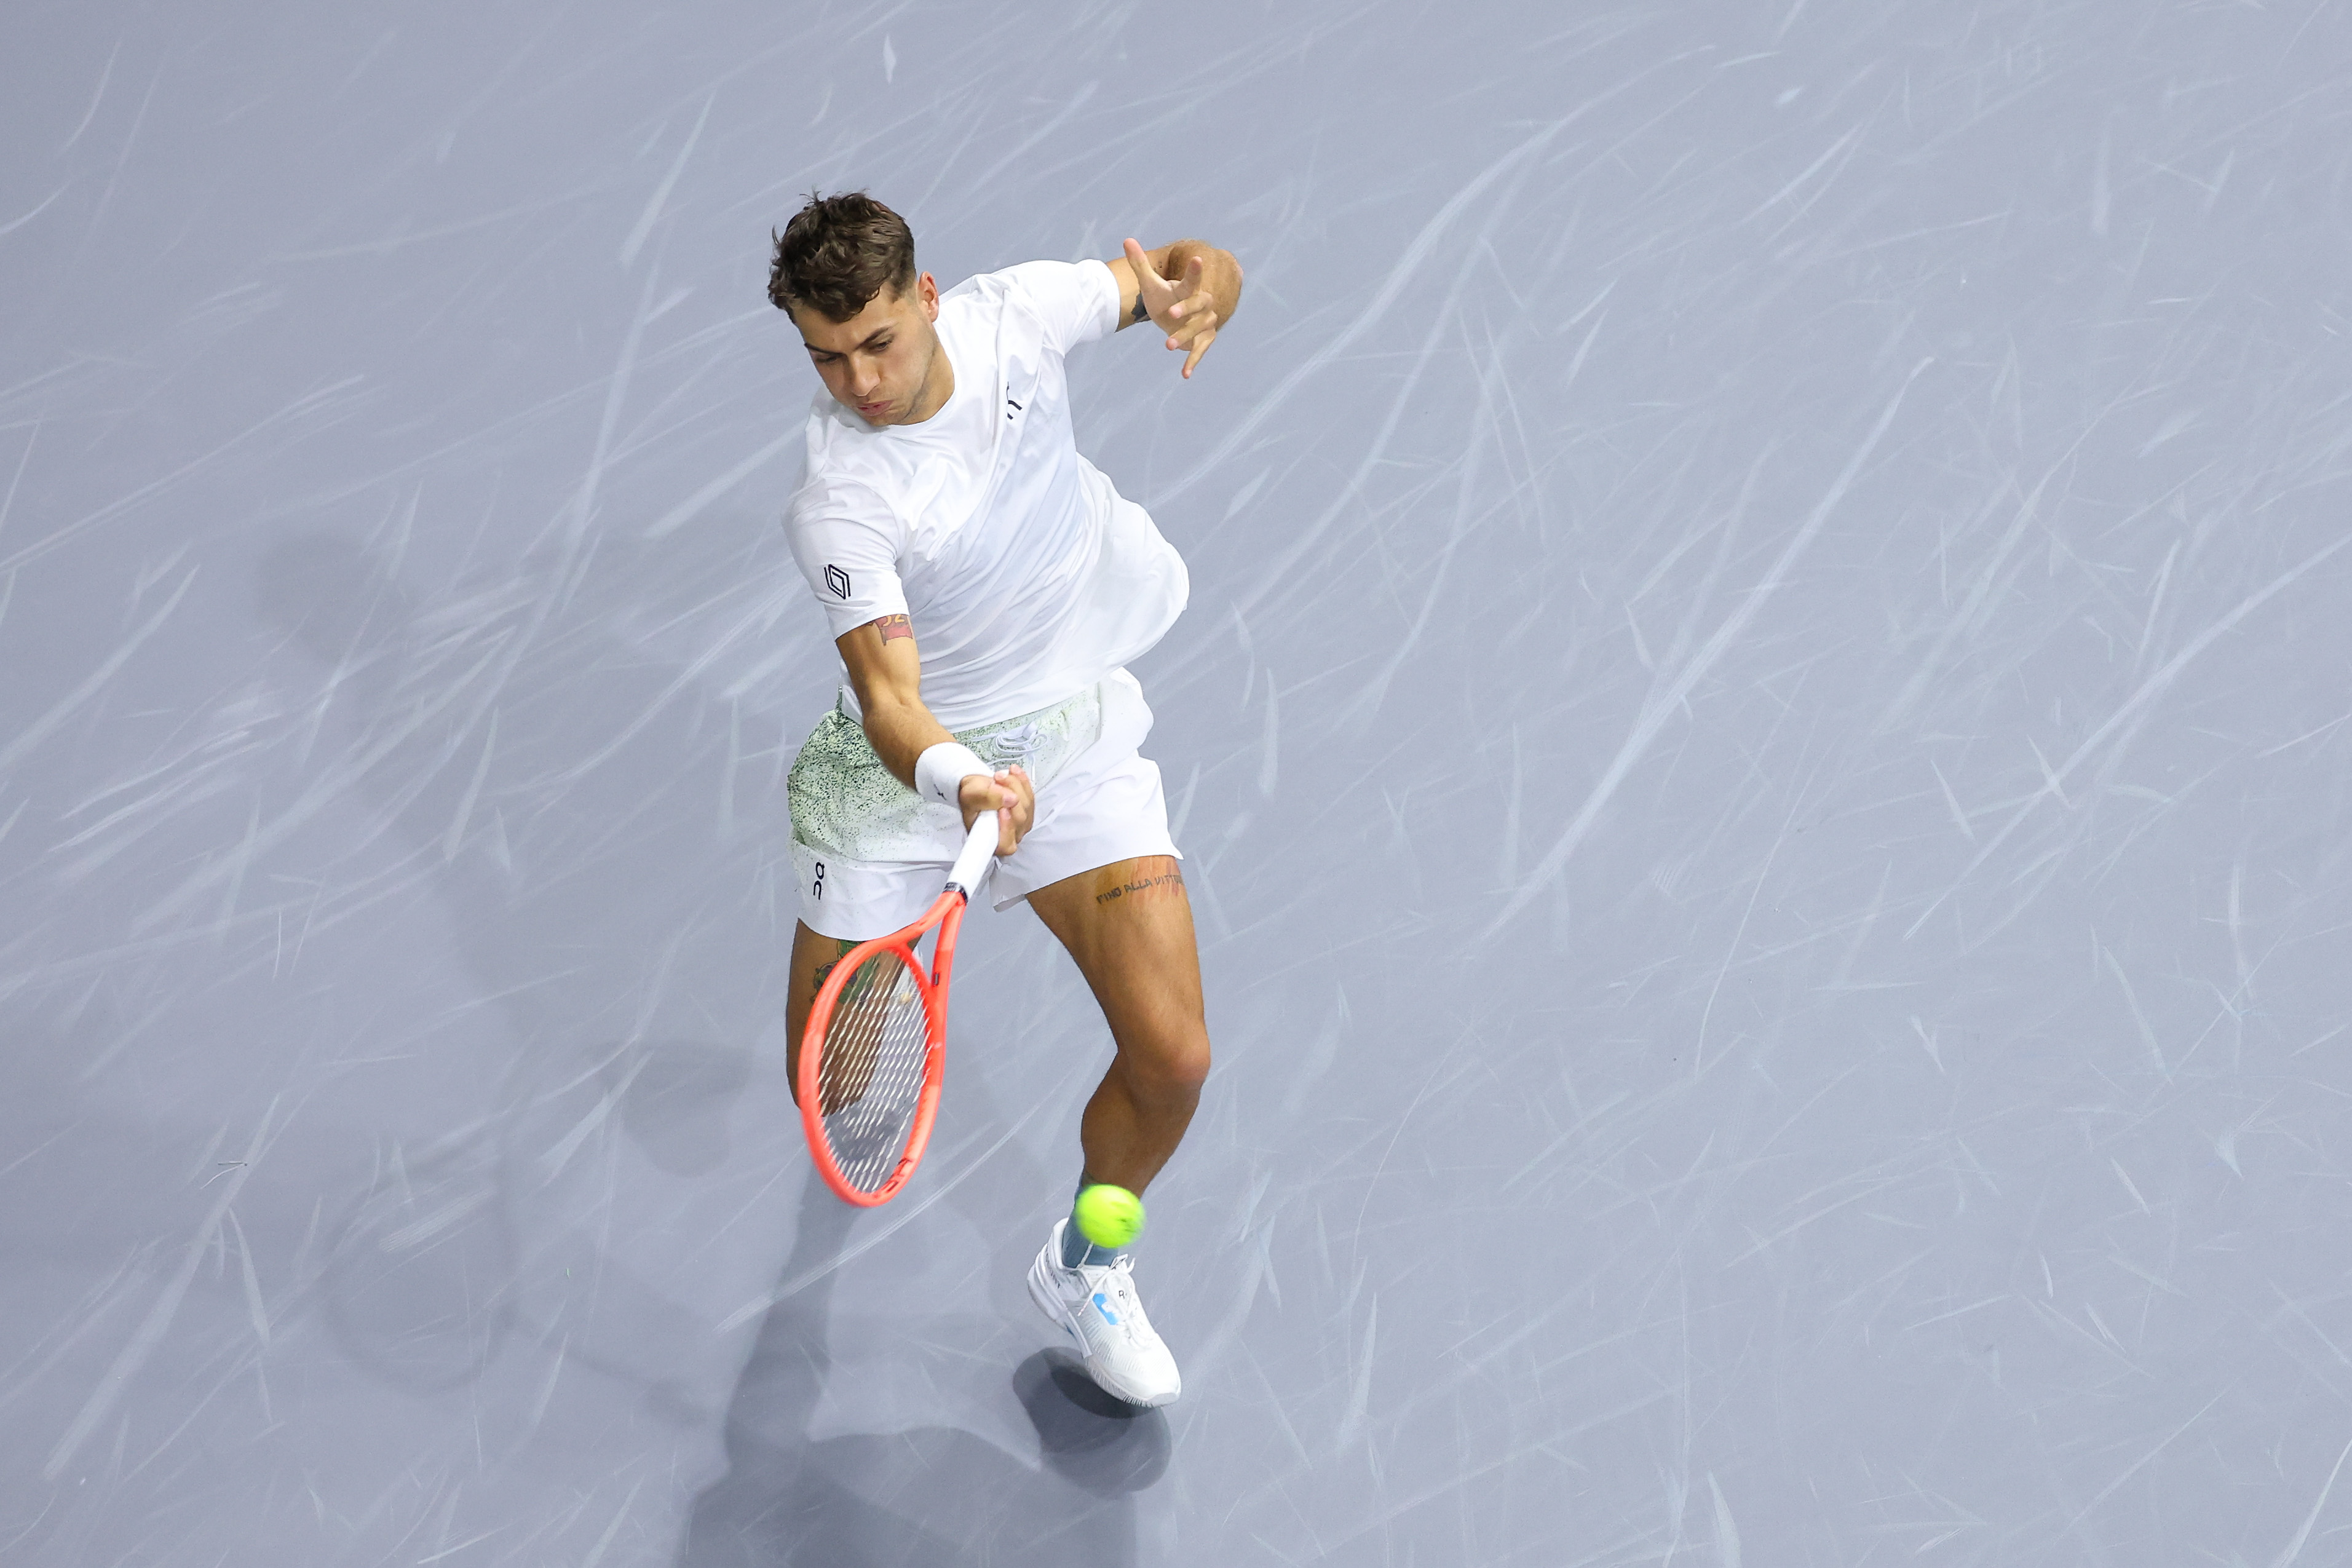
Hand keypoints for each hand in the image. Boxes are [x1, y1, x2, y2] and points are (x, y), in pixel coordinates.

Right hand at [958, 766, 1034, 855]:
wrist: (976, 788)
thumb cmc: (971, 797)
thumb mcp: (971, 793)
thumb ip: (987, 797)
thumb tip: (1010, 799)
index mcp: (989, 840)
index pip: (1004, 844)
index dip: (1007, 828)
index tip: (1002, 810)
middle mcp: (1007, 836)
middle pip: (1019, 819)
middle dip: (1010, 793)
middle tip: (997, 779)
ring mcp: (1019, 825)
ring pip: (1027, 806)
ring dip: (1016, 785)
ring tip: (1000, 775)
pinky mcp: (1027, 811)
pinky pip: (1031, 796)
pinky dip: (1023, 782)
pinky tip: (1014, 773)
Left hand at [1124, 238, 1229, 378]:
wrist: (1174, 318)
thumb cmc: (1163, 298)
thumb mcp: (1150, 284)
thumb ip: (1140, 263)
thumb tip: (1127, 240)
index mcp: (1187, 289)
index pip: (1192, 279)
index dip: (1194, 270)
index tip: (1197, 258)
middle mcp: (1201, 304)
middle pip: (1200, 303)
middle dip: (1187, 309)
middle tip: (1170, 314)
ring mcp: (1205, 322)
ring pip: (1199, 328)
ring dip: (1184, 336)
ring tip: (1167, 345)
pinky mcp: (1205, 339)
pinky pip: (1201, 349)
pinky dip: (1193, 361)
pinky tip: (1184, 374)